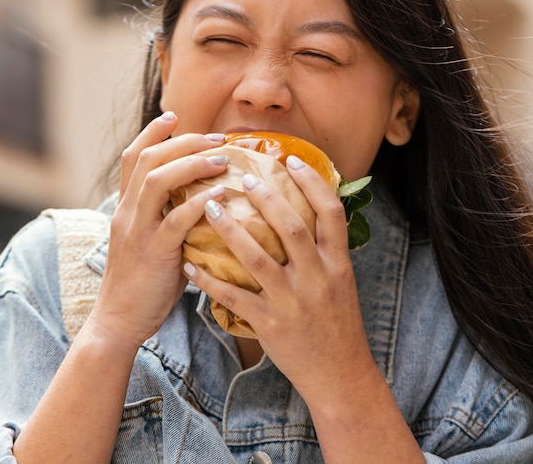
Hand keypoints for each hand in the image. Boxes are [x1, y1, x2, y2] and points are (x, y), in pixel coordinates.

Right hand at [89, 112, 228, 351]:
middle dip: (183, 141)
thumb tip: (207, 201)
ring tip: (222, 159)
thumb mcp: (151, 241)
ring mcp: (137, 231)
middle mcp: (127, 212)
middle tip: (216, 137)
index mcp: (125, 208)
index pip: (131, 157)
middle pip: (147, 159)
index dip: (152, 132)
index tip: (174, 115)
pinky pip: (176, 219)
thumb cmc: (143, 282)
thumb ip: (170, 218)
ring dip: (192, 163)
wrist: (118, 321)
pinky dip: (200, 201)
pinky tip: (221, 192)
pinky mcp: (153, 252)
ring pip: (157, 181)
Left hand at [184, 155, 377, 399]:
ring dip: (230, 230)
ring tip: (209, 206)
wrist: (340, 373)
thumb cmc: (338, 321)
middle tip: (244, 177)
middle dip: (267, 197)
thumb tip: (307, 210)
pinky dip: (210, 279)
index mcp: (337, 263)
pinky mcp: (270, 324)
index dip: (312, 182)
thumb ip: (325, 248)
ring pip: (257, 257)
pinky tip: (191, 264)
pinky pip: (234, 296)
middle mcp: (317, 278)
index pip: (331, 212)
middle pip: (291, 227)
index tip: (291, 160)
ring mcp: (292, 301)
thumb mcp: (342, 280)